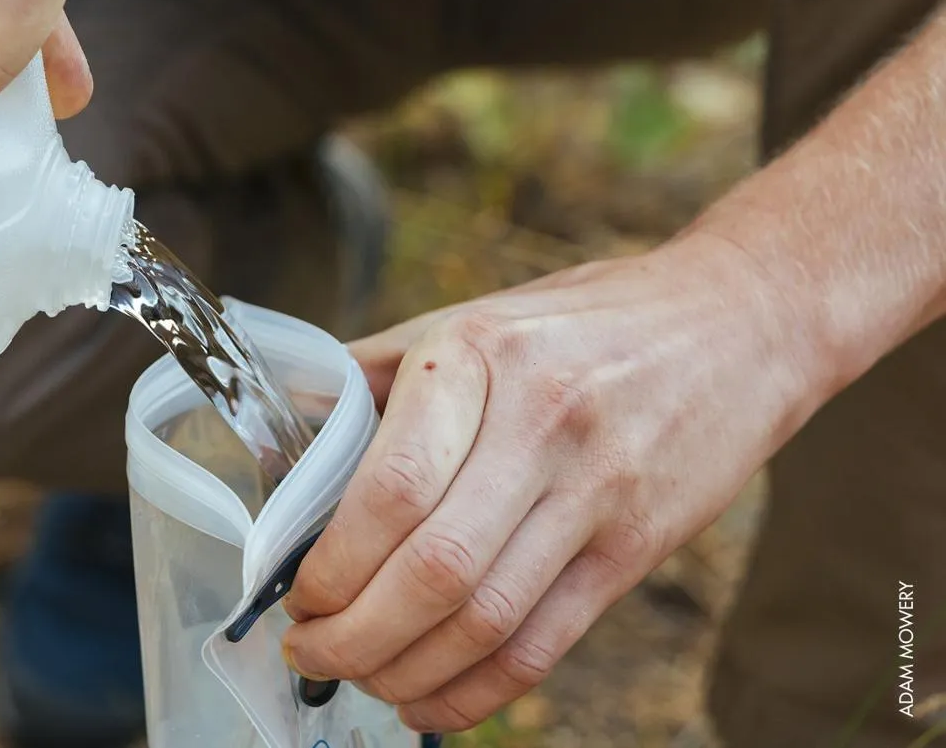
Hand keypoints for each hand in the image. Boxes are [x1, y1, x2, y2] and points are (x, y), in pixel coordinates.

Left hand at [281, 231, 828, 732]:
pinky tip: (430, 701)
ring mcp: (598, 492)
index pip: (393, 489)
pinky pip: (547, 643)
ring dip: (407, 672)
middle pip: (435, 570)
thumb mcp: (470, 318)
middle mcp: (541, 426)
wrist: (737, 323)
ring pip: (487, 621)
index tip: (298, 592)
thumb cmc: (580, 323)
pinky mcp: (640, 548)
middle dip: (355, 635)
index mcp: (478, 358)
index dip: (334, 563)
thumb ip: (372, 376)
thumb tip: (282, 444)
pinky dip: (479, 690)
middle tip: (310, 650)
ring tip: (360, 678)